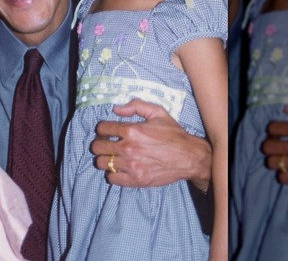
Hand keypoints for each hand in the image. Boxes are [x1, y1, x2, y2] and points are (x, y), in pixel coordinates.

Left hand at [91, 98, 210, 191]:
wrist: (189, 157)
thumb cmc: (173, 134)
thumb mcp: (158, 112)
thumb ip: (136, 106)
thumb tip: (116, 109)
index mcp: (132, 130)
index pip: (103, 128)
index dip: (103, 128)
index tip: (107, 131)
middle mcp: (128, 148)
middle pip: (97, 147)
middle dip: (100, 143)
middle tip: (107, 143)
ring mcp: (131, 166)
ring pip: (102, 163)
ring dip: (104, 158)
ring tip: (112, 156)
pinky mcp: (135, 180)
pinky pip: (111, 178)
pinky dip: (112, 173)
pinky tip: (120, 168)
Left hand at [262, 98, 287, 189]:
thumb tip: (287, 109)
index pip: (273, 128)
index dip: (274, 128)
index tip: (278, 131)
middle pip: (268, 147)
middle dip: (270, 143)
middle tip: (277, 144)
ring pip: (272, 163)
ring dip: (275, 159)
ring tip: (283, 156)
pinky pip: (283, 178)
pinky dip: (283, 173)